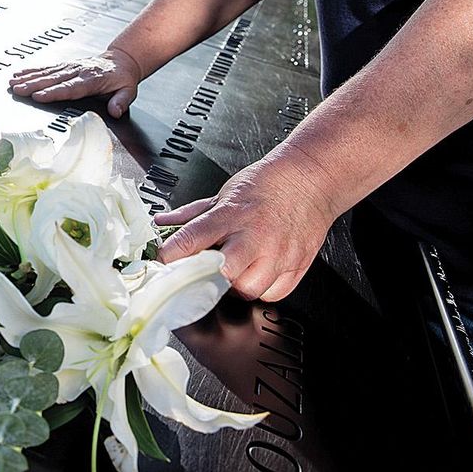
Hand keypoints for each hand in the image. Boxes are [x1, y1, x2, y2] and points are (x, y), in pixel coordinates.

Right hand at [8, 47, 143, 118]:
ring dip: (29, 77)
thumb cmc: (122, 78)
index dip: (54, 92)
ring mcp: (70, 66)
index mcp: (93, 79)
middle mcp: (79, 71)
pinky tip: (19, 74)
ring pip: (47, 73)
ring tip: (13, 83)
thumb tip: (115, 111)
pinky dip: (32, 70)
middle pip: (54, 79)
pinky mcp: (65, 65)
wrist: (121, 60)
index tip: (38, 97)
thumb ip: (121, 101)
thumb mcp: (129, 91)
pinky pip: (47, 68)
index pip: (70, 87)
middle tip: (18, 89)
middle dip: (34, 84)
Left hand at [154, 153, 339, 300]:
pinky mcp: (298, 264)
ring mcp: (279, 253)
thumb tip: (163, 223)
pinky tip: (257, 274)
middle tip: (202, 273)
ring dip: (236, 286)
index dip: (172, 254)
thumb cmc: (267, 185)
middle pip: (224, 273)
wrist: (310, 179)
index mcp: (231, 215)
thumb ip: (191, 214)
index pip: (193, 239)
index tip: (162, 263)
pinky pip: (274, 293)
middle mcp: (255, 236)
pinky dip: (263, 289)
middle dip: (208, 278)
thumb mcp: (223, 194)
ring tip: (233, 272)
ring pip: (250, 289)